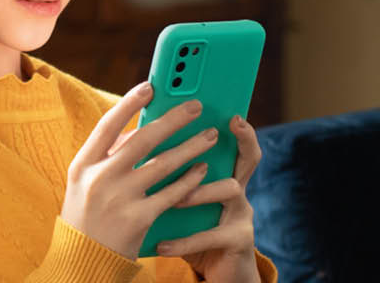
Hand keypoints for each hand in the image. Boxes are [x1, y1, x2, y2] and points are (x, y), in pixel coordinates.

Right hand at [60, 82, 217, 259]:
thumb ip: (107, 156)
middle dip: (174, 119)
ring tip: (210, 135)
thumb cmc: (86, 215)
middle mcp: (99, 177)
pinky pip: (171, 193)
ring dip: (191, 146)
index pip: (107, 125)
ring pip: (164, 164)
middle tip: (196, 106)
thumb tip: (141, 129)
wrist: (84, 259)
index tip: (150, 86)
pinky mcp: (140, 218)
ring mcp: (120, 198)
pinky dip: (189, 179)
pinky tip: (203, 168)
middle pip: (143, 139)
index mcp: (83, 164)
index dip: (129, 103)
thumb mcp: (84, 182)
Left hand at [157, 115, 262, 282]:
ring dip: (199, 192)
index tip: (232, 112)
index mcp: (221, 174)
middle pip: (248, 158)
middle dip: (241, 141)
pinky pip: (212, 235)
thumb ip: (164, 172)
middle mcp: (238, 189)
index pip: (235, 142)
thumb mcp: (178, 197)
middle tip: (216, 132)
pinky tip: (162, 245)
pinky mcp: (239, 241)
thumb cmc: (189, 227)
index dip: (239, 128)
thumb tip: (131, 143)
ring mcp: (242, 215)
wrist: (211, 271)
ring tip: (174, 199)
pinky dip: (184, 241)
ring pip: (229, 190)